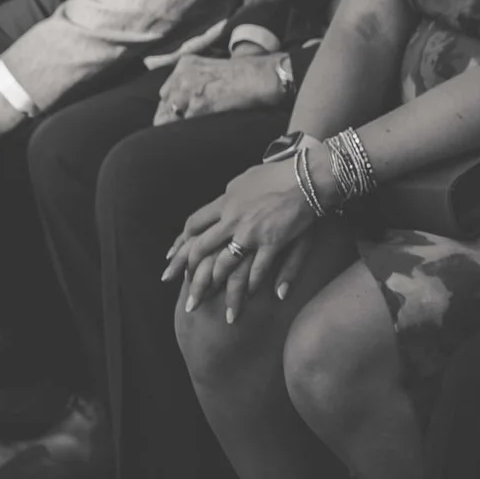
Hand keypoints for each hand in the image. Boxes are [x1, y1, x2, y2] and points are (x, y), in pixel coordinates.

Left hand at [154, 52, 287, 124]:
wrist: (257, 77)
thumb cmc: (243, 72)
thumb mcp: (211, 67)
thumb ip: (194, 79)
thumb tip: (185, 101)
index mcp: (185, 64)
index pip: (165, 91)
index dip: (170, 106)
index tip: (176, 115)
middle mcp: (182, 75)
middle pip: (164, 104)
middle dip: (171, 115)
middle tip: (180, 126)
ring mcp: (188, 91)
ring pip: (170, 117)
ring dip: (178, 125)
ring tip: (183, 136)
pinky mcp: (198, 106)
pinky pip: (185, 124)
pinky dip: (189, 131)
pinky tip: (195, 134)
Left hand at [164, 152, 319, 323]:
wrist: (306, 175)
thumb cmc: (280, 173)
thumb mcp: (248, 177)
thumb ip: (233, 191)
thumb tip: (224, 198)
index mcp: (225, 202)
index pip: (194, 225)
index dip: (181, 244)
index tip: (173, 259)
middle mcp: (232, 219)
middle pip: (201, 249)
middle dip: (189, 274)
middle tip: (184, 291)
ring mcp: (251, 232)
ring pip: (224, 264)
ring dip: (215, 287)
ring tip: (210, 305)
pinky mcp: (272, 241)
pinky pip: (257, 269)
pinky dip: (251, 285)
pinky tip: (247, 297)